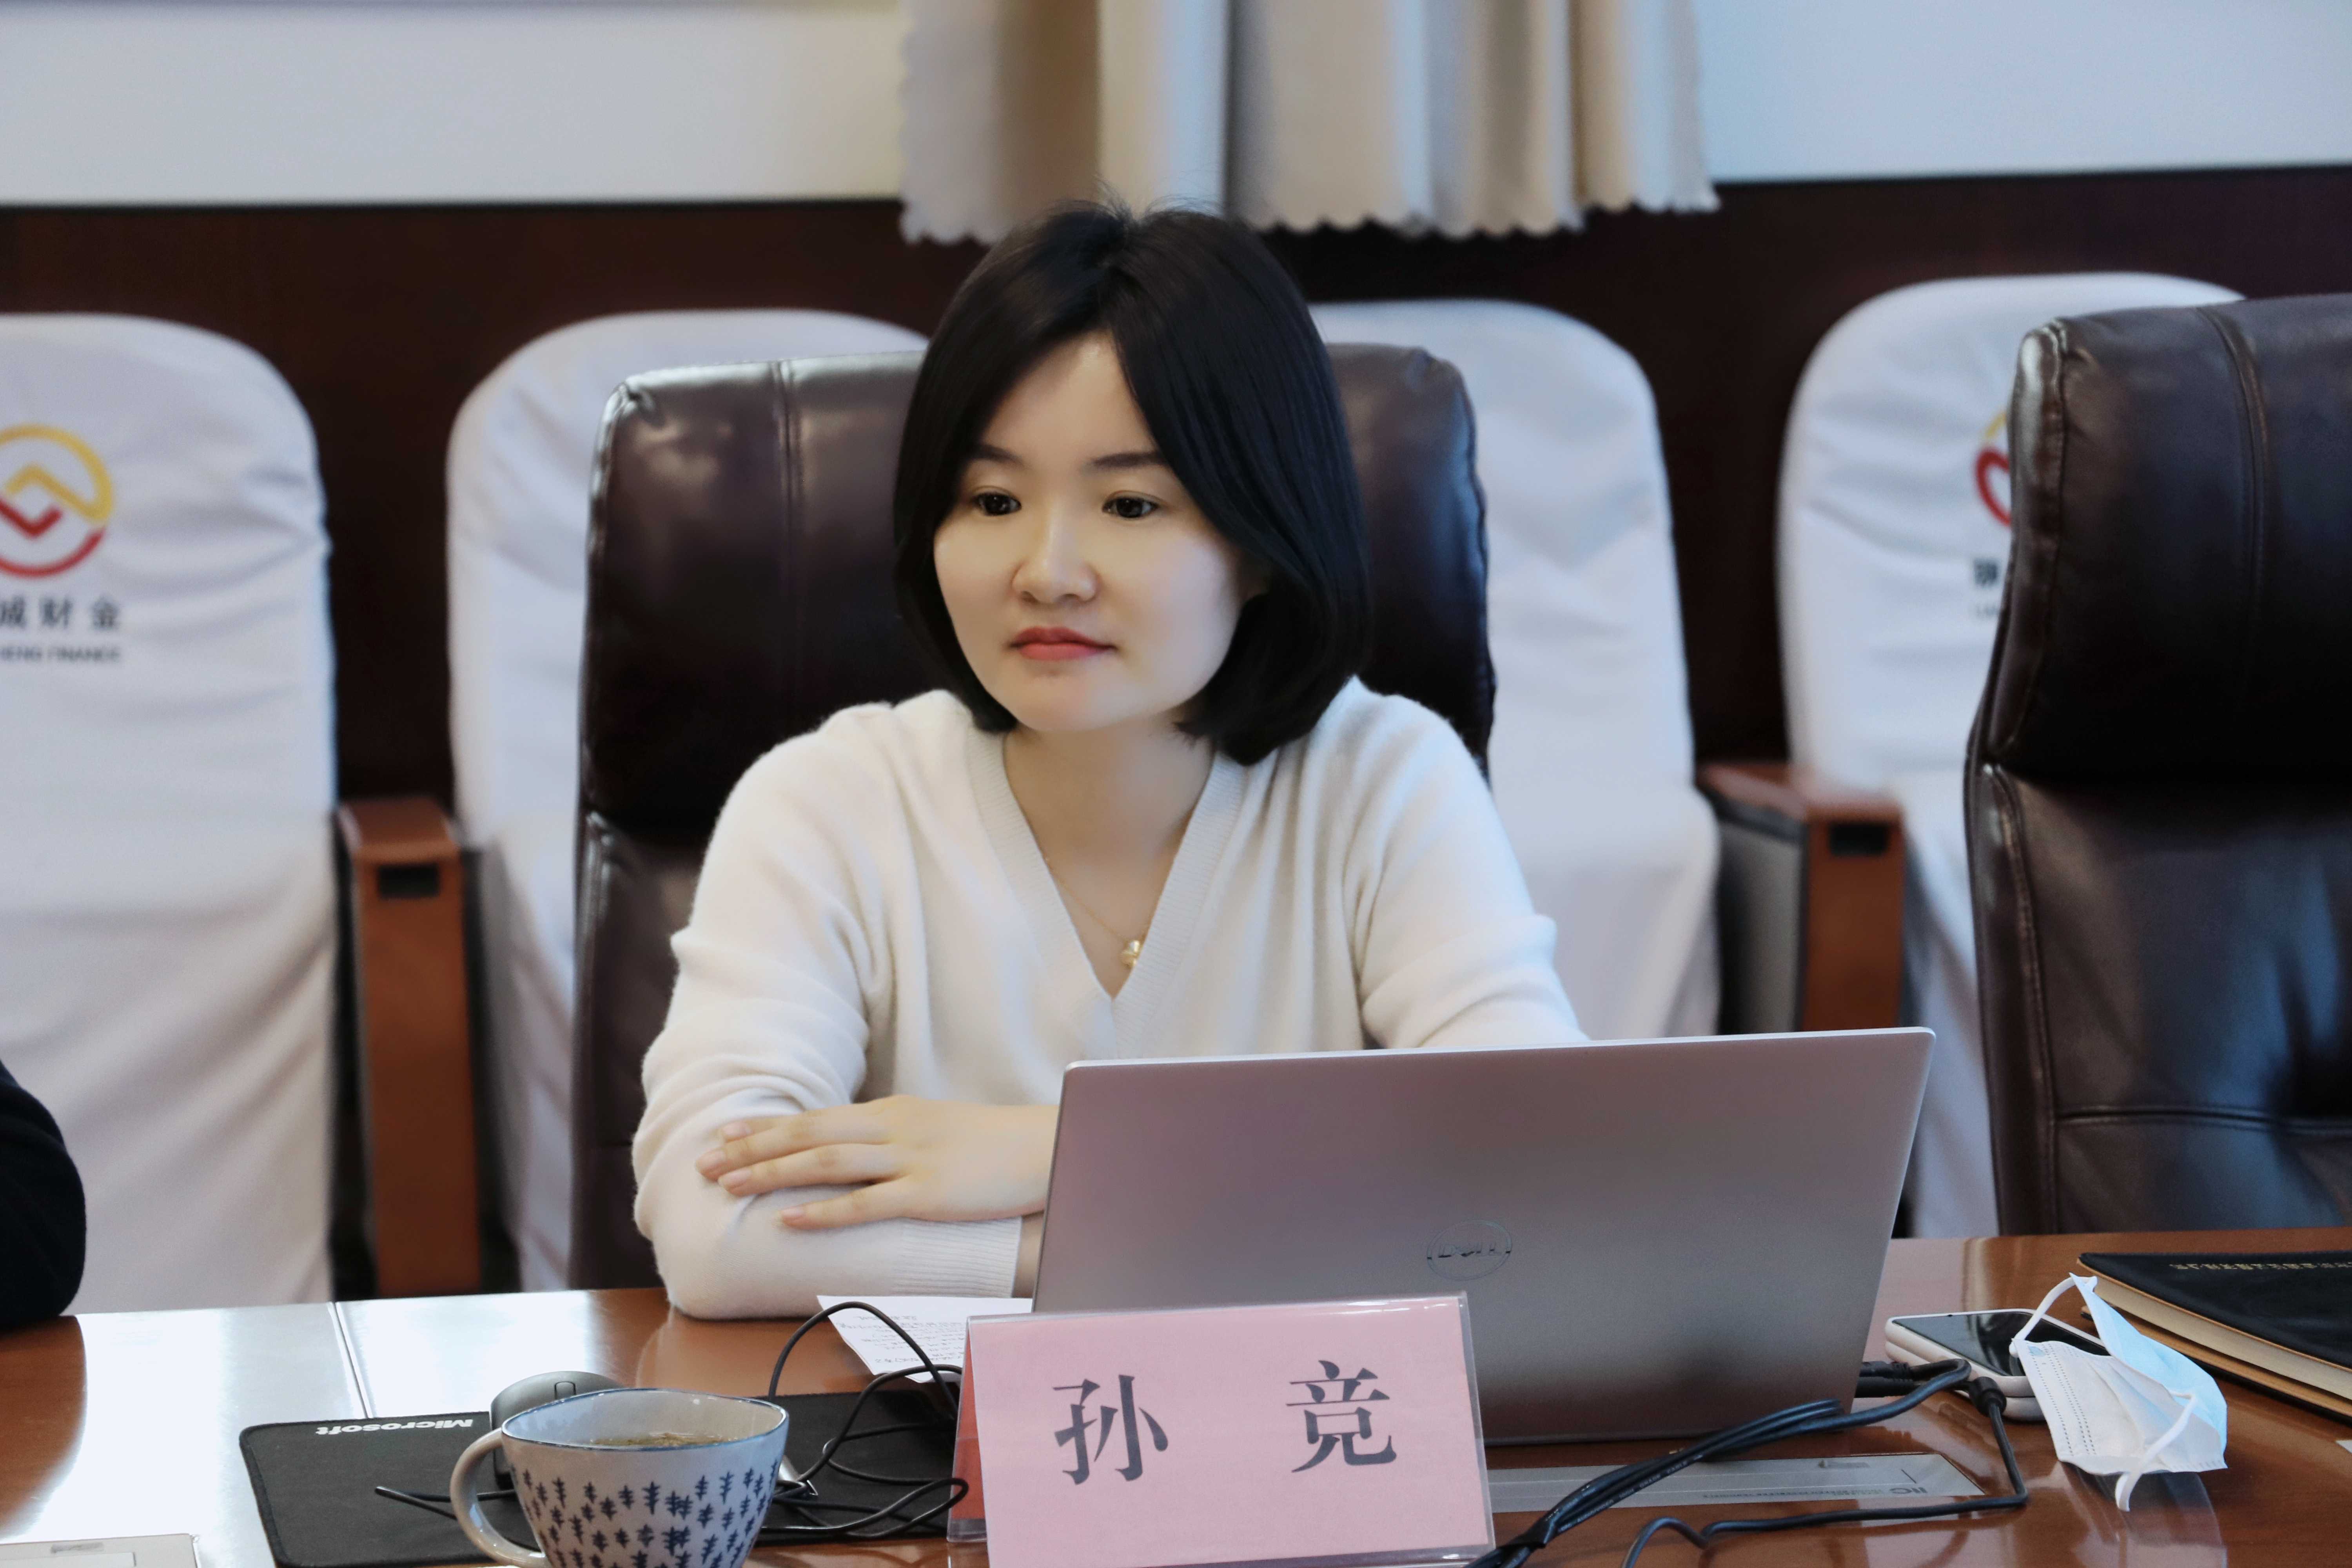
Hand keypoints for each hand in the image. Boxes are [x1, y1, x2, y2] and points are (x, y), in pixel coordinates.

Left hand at [693, 1097, 1057, 1229]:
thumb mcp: (935, 1130)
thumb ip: (892, 1138)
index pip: (816, 1115)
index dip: (766, 1126)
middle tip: (704, 1164)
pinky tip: (788, 1219)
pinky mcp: (929, 1193)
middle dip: (752, 1149)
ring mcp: (910, 1160)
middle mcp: (894, 1128)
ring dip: (772, 1173)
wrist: (1047, 1147)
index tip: (723, 1135)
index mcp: (893, 1112)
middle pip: (809, 1133)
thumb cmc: (993, 1146)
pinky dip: (823, 1210)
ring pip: (826, 1162)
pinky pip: (866, 1203)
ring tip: (729, 1186)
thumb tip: (852, 1151)